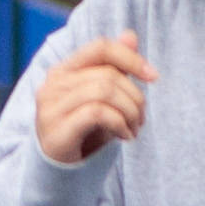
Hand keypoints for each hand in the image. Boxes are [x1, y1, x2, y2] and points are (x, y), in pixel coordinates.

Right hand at [35, 35, 155, 165]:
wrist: (59, 170)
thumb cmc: (83, 130)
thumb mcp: (102, 98)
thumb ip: (113, 68)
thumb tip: (130, 35)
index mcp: (64, 70)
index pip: (101, 47)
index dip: (131, 58)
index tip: (153, 77)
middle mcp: (53, 84)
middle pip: (108, 74)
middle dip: (135, 96)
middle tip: (141, 118)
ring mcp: (51, 107)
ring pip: (105, 91)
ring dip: (129, 111)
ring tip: (134, 127)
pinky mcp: (56, 130)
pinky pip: (97, 113)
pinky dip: (119, 123)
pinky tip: (125, 136)